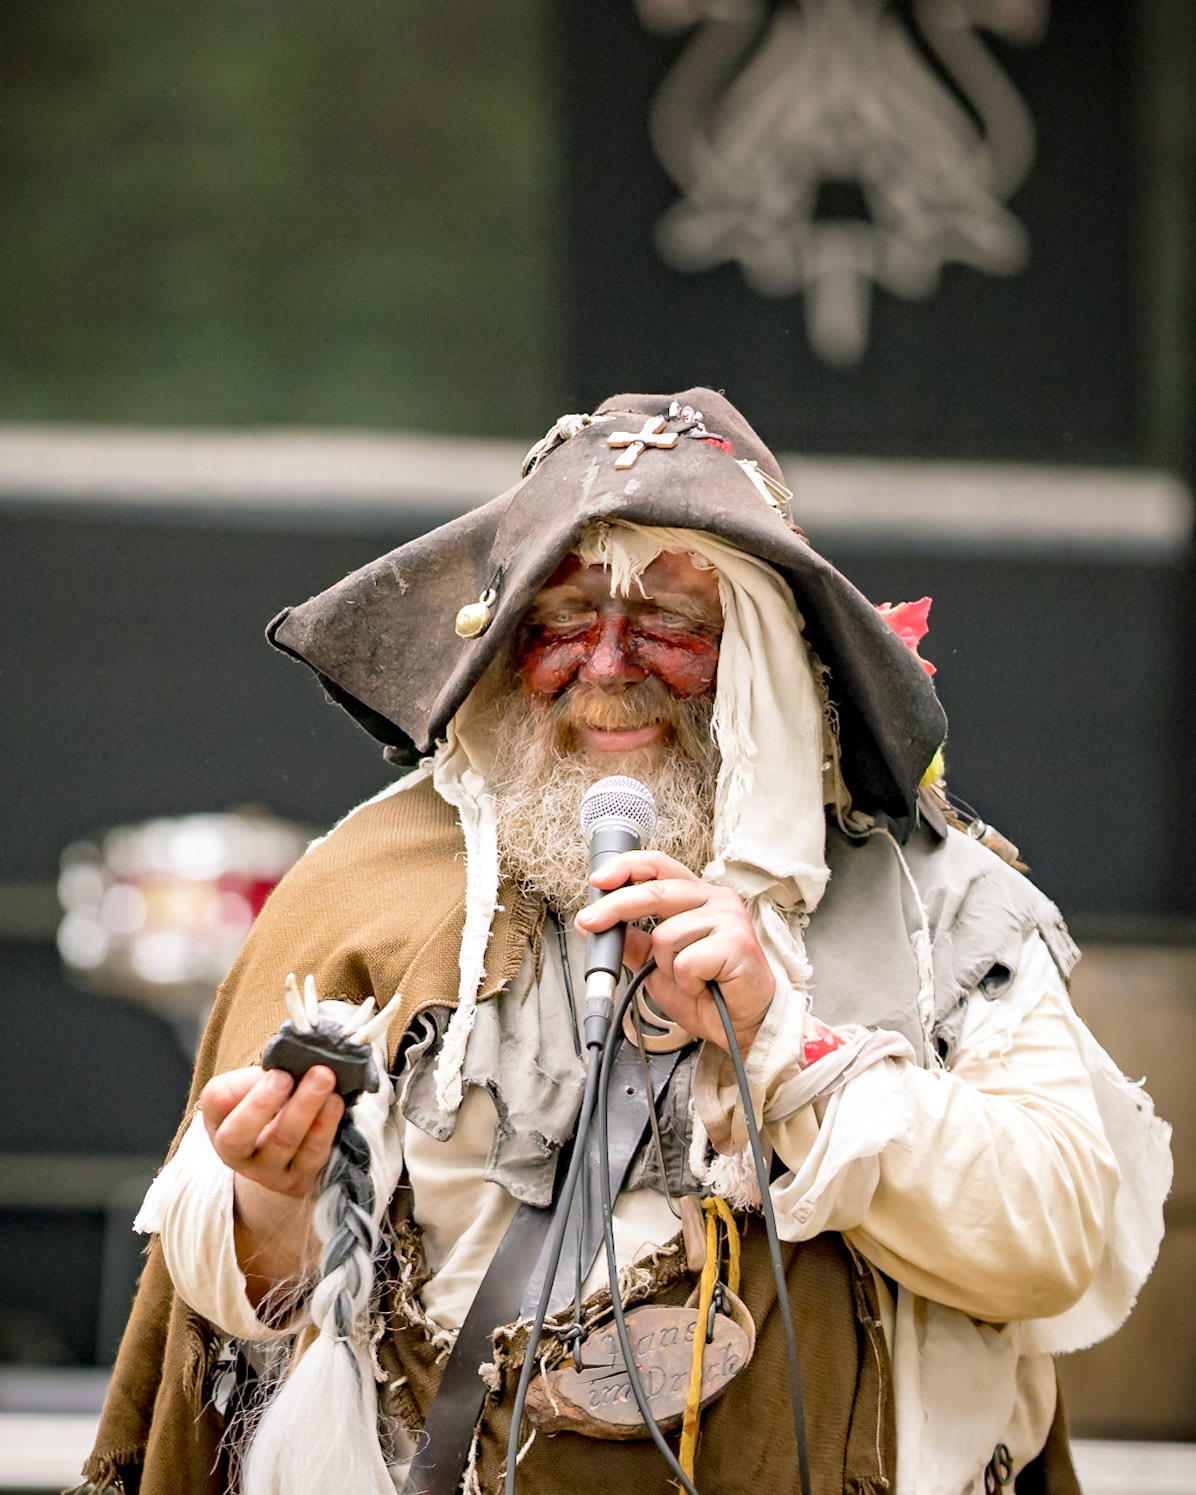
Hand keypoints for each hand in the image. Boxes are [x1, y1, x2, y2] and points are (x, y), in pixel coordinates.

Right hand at [199, 1064, 344, 1301]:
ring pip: (281, 1142)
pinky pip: (311, 1154)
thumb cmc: (271, 1107)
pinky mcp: (296, 1181)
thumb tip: (290, 1058)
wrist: (285, 1156)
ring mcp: (265, 1172)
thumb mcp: (257, 1089)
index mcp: (219, 1120)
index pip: (217, 1101)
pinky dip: (325, 1126)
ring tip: (324, 1078)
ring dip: (304, 1107)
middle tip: (287, 1076)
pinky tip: (335, 1102)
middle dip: (262, 1104)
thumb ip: (265, 1075)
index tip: (274, 1069)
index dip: (243, 1086)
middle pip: (238, 1136)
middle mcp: (234, 1153)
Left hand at [574, 850, 775, 1053]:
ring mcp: (728, 918)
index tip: (597, 881)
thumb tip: (598, 925)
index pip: (659, 865)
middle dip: (616, 907)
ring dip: (667, 966)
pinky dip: (687, 981)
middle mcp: (715, 899)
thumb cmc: (709, 991)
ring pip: (666, 934)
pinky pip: (687, 960)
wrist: (744, 1025)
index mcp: (697, 897)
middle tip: (590, 922)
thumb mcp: (658, 966)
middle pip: (655, 891)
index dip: (626, 867)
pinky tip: (706, 984)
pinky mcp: (737, 942)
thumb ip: (635, 942)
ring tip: (691, 978)